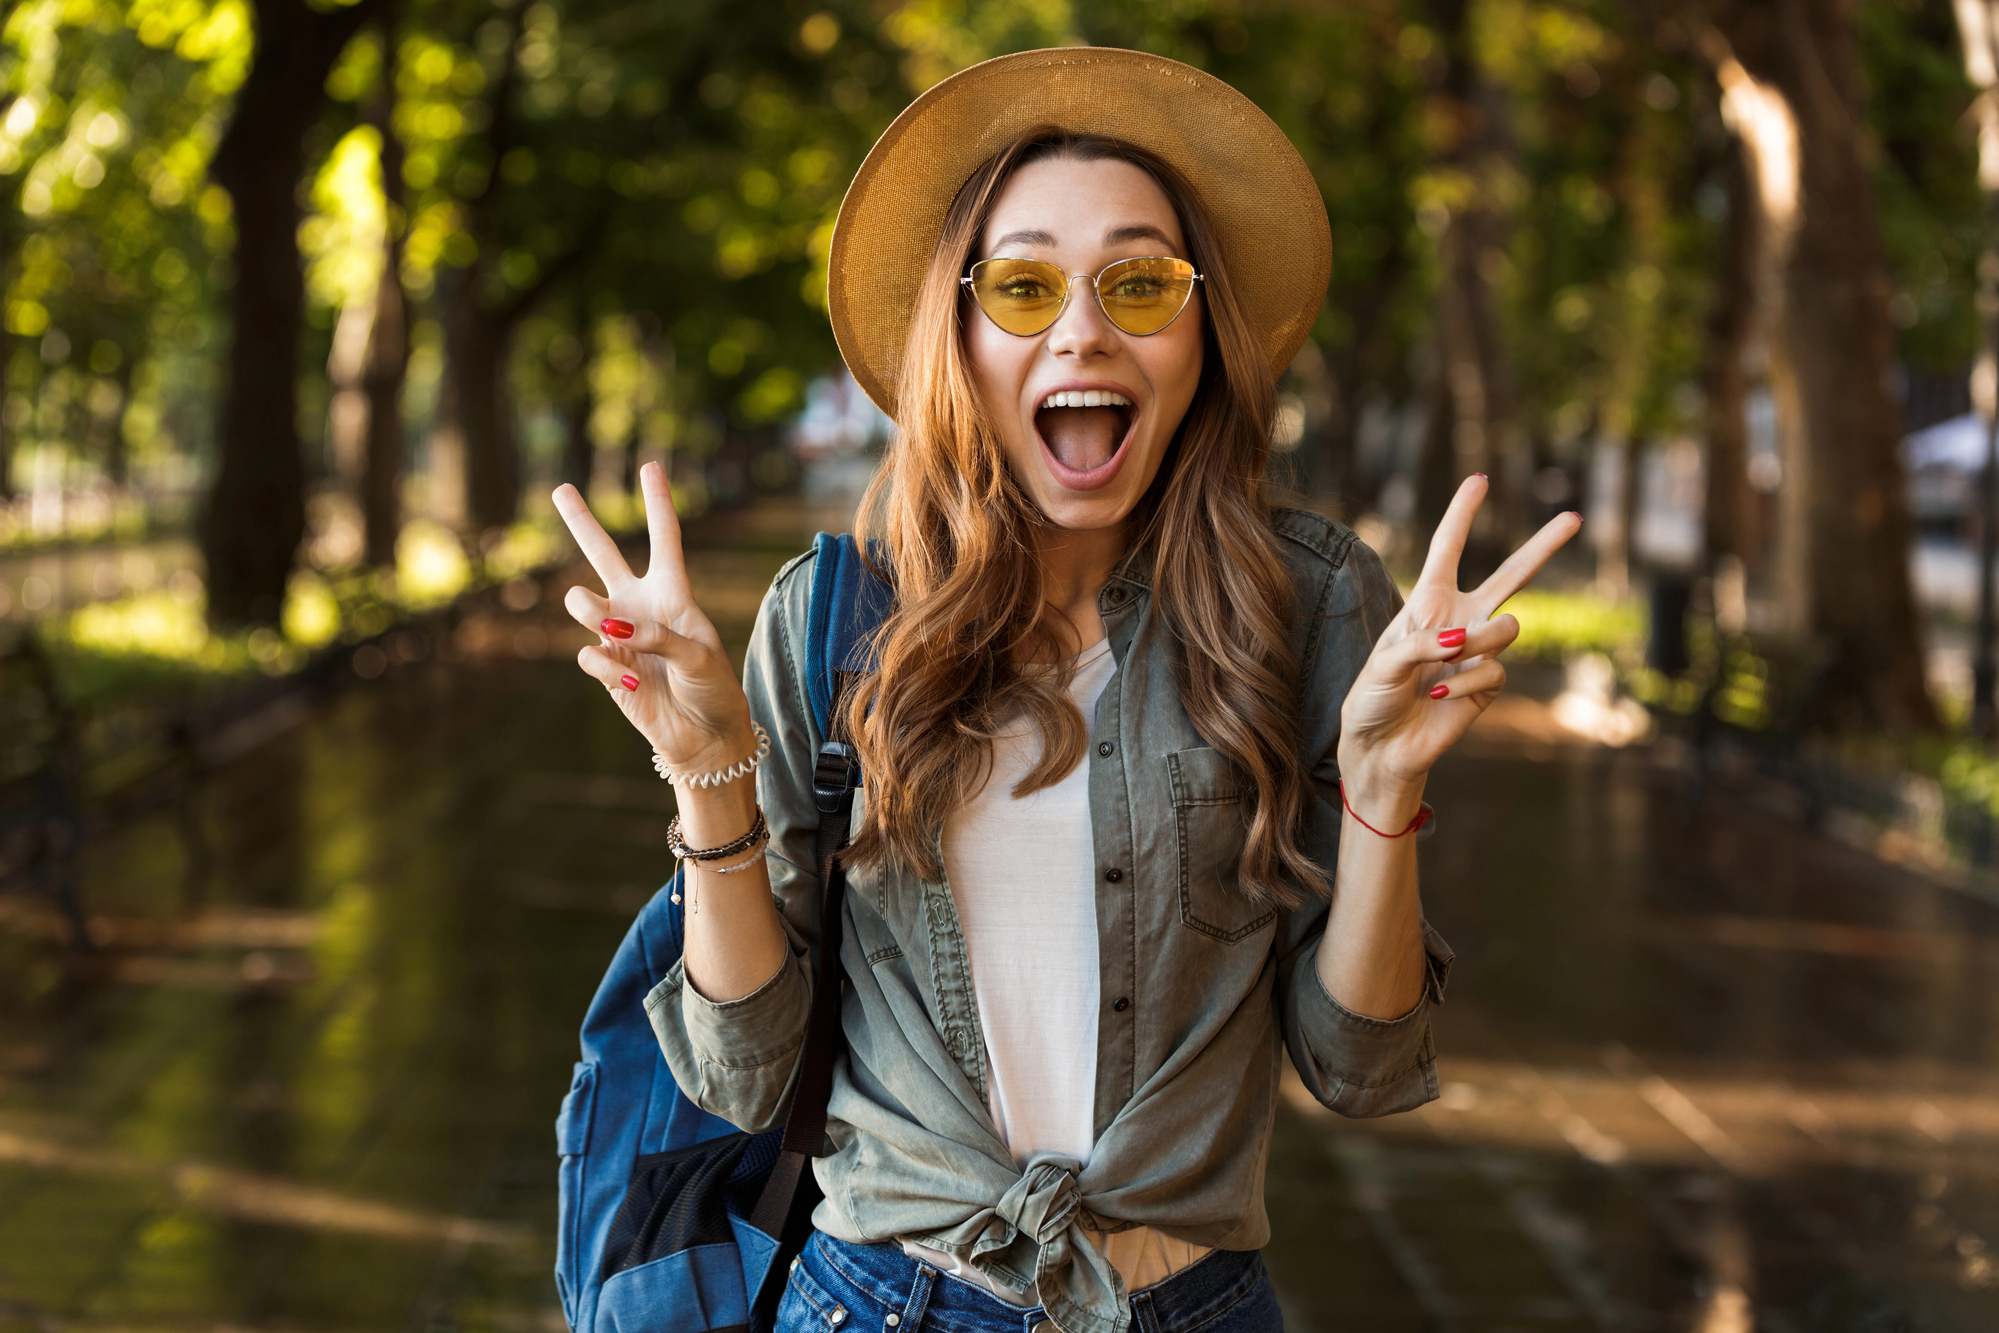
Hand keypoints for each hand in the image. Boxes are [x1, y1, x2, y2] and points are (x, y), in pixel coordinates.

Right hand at [552, 462, 753, 768]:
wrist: (703, 737)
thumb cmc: (713, 691)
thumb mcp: (697, 657)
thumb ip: (658, 635)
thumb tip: (610, 627)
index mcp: (674, 595)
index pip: (664, 540)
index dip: (658, 504)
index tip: (650, 466)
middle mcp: (641, 608)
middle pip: (604, 556)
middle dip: (582, 522)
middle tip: (560, 488)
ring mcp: (619, 637)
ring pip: (583, 603)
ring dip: (588, 608)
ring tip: (602, 619)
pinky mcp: (606, 668)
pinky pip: (589, 654)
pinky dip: (606, 666)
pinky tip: (629, 683)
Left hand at [1338, 475, 1581, 819]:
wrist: (1382, 748)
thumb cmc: (1372, 699)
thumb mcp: (1382, 665)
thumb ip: (1421, 645)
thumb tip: (1467, 640)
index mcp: (1426, 602)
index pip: (1447, 549)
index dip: (1462, 513)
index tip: (1480, 480)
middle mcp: (1458, 620)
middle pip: (1510, 576)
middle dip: (1543, 547)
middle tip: (1575, 518)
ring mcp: (1477, 652)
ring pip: (1509, 628)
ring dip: (1480, 641)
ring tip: (1448, 660)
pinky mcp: (1487, 686)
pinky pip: (1494, 671)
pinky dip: (1465, 684)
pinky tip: (1439, 698)